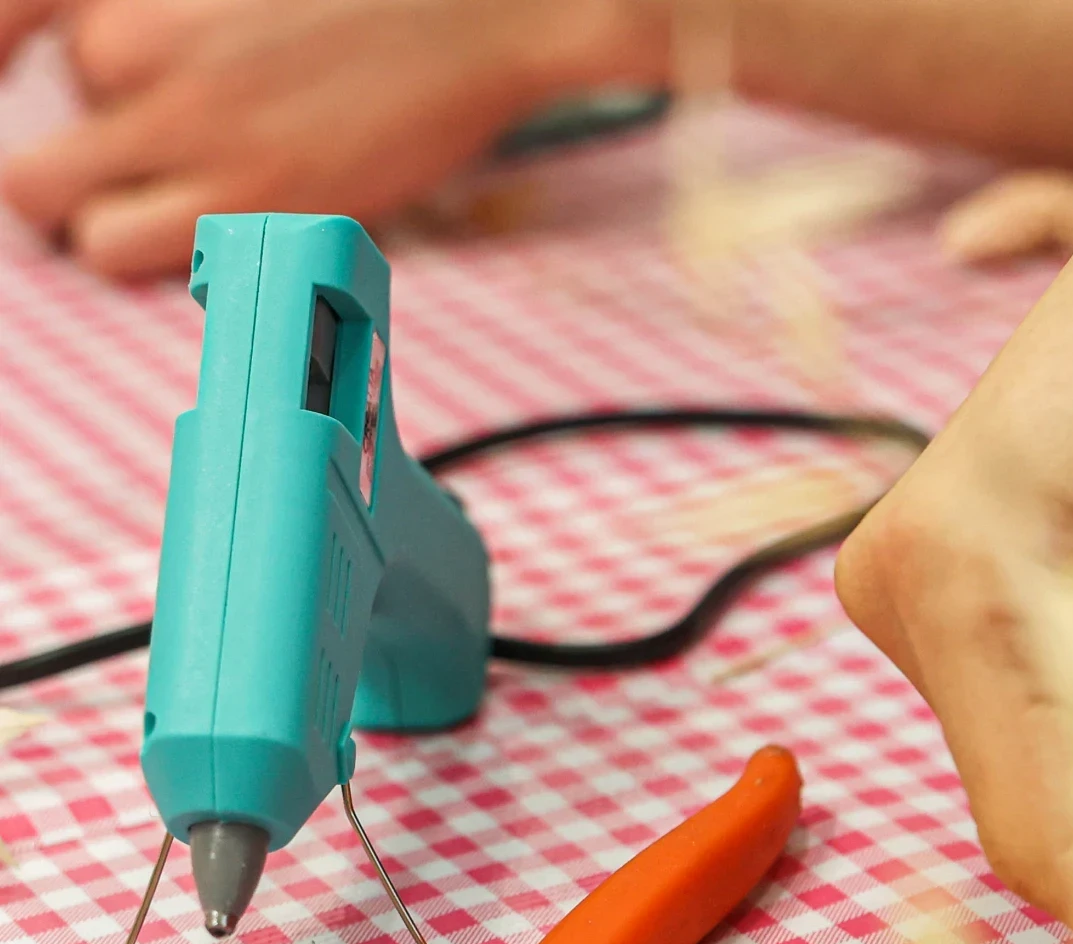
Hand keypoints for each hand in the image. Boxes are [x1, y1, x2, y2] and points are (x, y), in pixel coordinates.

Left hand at [0, 0, 652, 278]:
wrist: (488, 11)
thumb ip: (151, 14)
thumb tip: (96, 69)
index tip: (7, 102)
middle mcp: (133, 45)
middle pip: (28, 144)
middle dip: (66, 170)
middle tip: (126, 174)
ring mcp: (189, 126)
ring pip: (62, 213)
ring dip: (104, 220)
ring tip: (179, 210)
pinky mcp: (252, 198)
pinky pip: (139, 253)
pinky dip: (164, 255)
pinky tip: (220, 228)